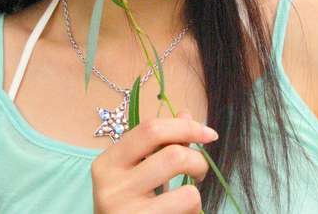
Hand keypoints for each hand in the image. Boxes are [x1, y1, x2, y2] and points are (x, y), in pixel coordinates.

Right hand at [92, 111, 217, 213]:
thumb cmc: (127, 203)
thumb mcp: (135, 170)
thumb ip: (159, 143)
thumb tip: (186, 114)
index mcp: (108, 162)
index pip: (151, 129)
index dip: (185, 127)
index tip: (209, 133)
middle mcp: (111, 186)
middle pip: (172, 156)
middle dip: (197, 160)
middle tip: (200, 170)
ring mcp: (125, 212)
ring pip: (186, 192)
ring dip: (196, 192)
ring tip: (190, 197)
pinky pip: (185, 213)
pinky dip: (192, 210)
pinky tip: (182, 213)